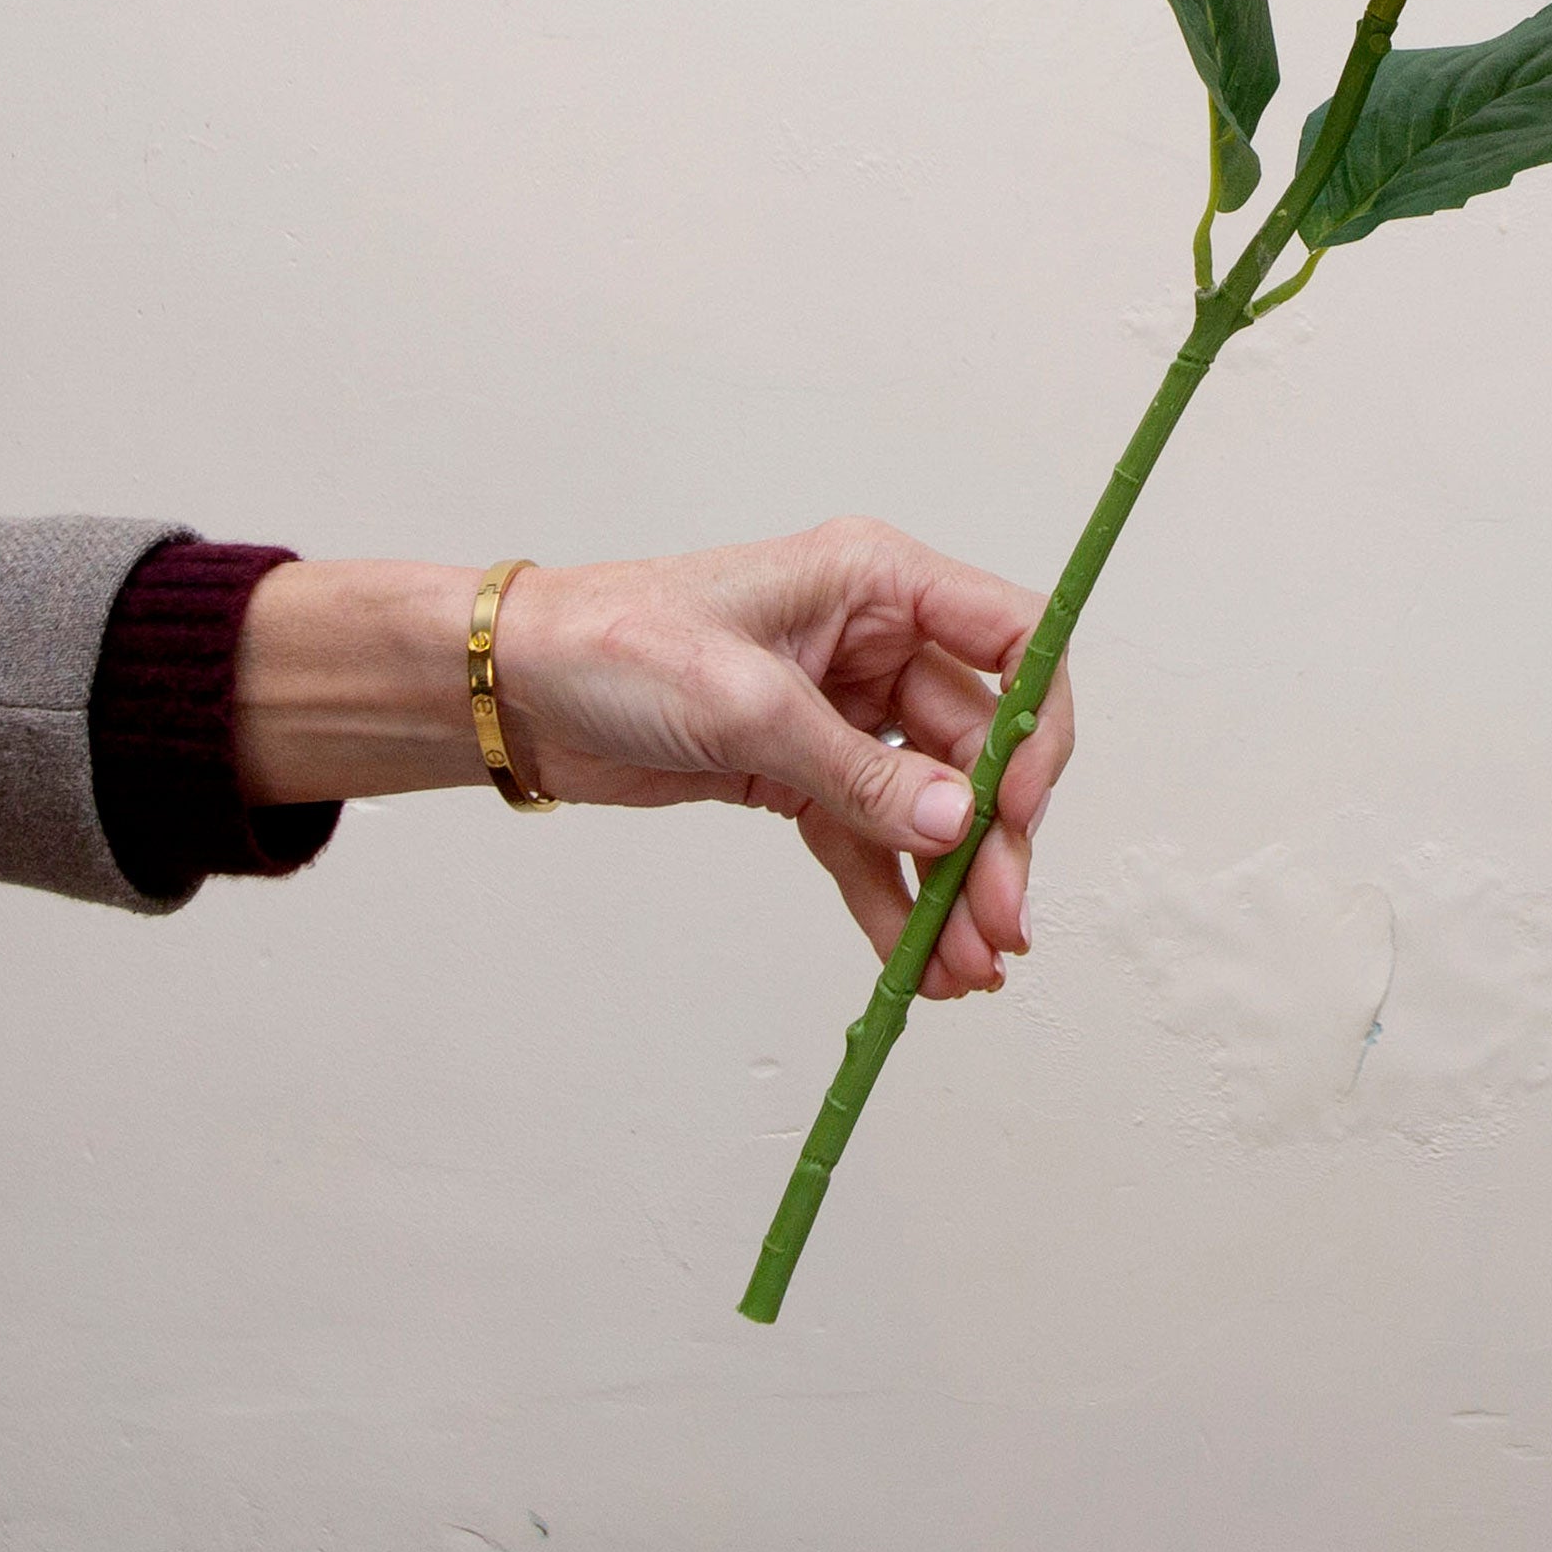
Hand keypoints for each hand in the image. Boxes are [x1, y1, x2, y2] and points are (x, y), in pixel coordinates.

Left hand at [494, 519, 1070, 997]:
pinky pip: (870, 837)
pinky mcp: (800, 768)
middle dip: (993, 839)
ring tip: (963, 969)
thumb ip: (859, 769)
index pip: (1010, 637)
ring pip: (930, 804)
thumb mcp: (743, 703)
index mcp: (875, 581)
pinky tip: (911, 958)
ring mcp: (841, 709)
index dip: (1037, 723)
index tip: (1020, 811)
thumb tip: (959, 821)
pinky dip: (893, 897)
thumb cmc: (612, 645)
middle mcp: (873, 641)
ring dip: (950, 886)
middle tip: (997, 926)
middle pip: (979, 742)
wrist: (515, 688)